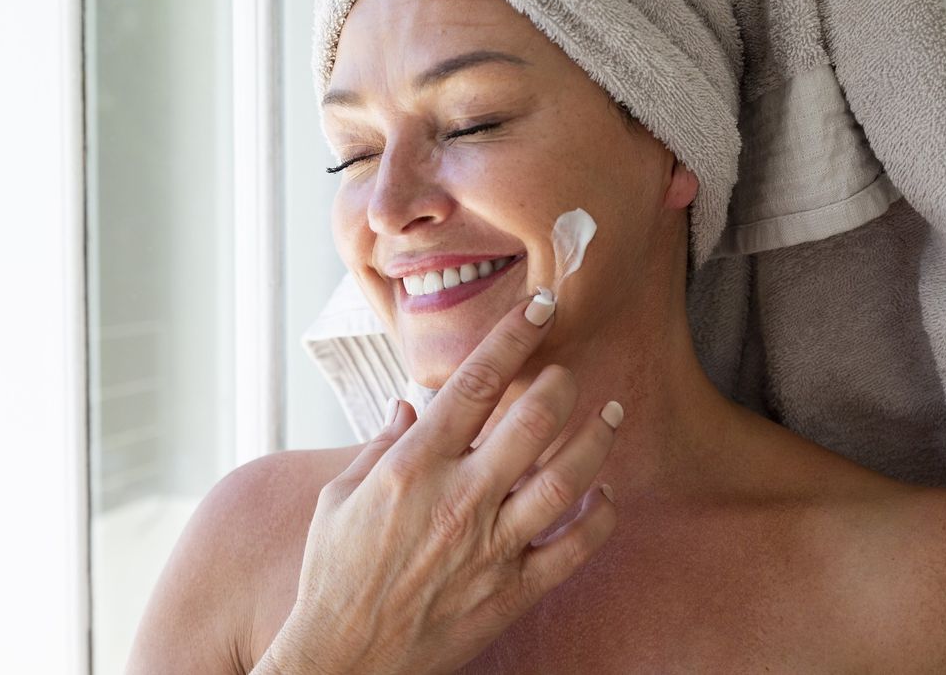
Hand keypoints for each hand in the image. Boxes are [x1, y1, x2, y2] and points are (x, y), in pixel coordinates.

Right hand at [258, 291, 621, 674]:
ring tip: (611, 414)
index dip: (513, 336)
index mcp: (412, 467)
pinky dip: (600, 518)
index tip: (540, 306)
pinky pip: (574, 548)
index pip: (474, 383)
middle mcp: (459, 500)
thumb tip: (407, 408)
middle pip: (533, 422)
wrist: (344, 659)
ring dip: (597, 439)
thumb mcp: (338, 498)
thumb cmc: (334, 576)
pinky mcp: (512, 590)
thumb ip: (379, 446)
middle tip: (569, 371)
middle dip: (561, 383)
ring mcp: (491, 547)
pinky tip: (606, 495)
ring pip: (566, 480)